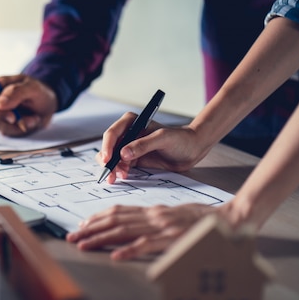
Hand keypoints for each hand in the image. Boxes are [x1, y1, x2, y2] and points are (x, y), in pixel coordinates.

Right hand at [0, 74, 57, 136]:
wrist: (47, 104)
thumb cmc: (39, 91)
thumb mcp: (32, 88)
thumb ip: (15, 92)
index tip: (12, 117)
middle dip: (12, 121)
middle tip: (31, 120)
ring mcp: (0, 115)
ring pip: (2, 127)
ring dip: (20, 126)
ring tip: (35, 118)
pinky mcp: (6, 126)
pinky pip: (9, 133)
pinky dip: (22, 130)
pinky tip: (32, 122)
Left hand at [66, 204, 216, 259]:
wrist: (232, 220)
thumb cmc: (204, 222)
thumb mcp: (175, 218)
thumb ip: (157, 222)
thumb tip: (138, 231)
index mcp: (154, 212)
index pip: (119, 211)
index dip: (98, 218)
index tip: (82, 225)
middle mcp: (154, 216)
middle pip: (115, 220)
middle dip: (91, 229)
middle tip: (71, 237)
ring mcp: (162, 227)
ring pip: (124, 231)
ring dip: (100, 239)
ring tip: (83, 245)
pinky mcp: (173, 239)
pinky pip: (147, 245)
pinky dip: (129, 250)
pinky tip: (115, 255)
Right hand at [96, 113, 211, 182]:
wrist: (191, 150)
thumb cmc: (180, 139)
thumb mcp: (163, 139)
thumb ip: (143, 145)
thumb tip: (123, 154)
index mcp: (132, 122)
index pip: (112, 134)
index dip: (107, 147)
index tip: (107, 160)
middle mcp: (127, 133)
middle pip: (108, 147)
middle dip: (107, 161)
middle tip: (110, 175)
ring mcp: (129, 147)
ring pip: (111, 158)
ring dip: (112, 168)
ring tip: (118, 177)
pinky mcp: (133, 159)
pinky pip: (120, 165)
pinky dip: (118, 172)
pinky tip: (124, 176)